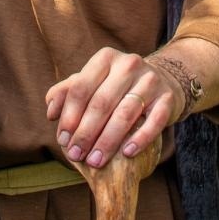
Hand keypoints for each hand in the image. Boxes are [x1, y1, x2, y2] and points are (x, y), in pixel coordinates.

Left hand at [45, 47, 185, 168]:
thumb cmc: (118, 86)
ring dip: (108, 140)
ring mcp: (150, 80)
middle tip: (76, 155)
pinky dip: (140, 138)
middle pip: (101, 102)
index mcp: (106, 58)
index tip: (63, 140)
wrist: (163, 80)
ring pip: (125, 113)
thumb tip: (51, 112)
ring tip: (96, 161)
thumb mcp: (93, 82)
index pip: (81, 87)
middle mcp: (129, 64)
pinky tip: (127, 153)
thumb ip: (68, 93)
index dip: (69, 115)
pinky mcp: (167, 98)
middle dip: (86, 132)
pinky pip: (154, 121)